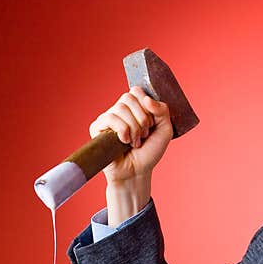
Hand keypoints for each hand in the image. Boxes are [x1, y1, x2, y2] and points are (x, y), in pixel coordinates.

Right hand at [89, 86, 173, 224]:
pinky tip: (124, 142)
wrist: (138, 172)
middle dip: (142, 118)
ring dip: (134, 128)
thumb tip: (146, 98)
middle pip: (128, 97)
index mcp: (133, 107)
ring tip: (135, 142)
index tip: (151, 124)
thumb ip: (162, 110)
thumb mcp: (165, 130)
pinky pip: (110, 118)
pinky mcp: (97, 128)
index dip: (146, 107)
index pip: (136, 91)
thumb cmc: (149, 152)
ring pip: (121, 108)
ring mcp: (107, 118)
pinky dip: (122, 131)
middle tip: (144, 135)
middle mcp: (119, 110)